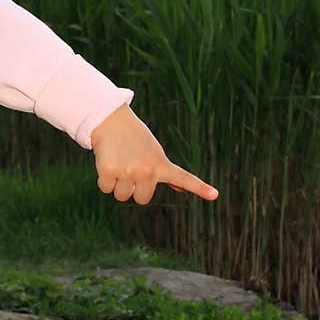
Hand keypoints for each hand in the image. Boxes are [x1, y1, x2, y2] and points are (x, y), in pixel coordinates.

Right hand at [90, 104, 218, 205]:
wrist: (111, 120)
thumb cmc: (135, 139)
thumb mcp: (155, 154)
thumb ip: (169, 174)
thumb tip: (182, 189)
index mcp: (161, 164)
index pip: (184, 178)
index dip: (199, 188)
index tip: (215, 195)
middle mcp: (147, 170)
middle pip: (141, 199)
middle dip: (133, 188)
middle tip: (129, 168)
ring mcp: (129, 171)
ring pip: (121, 195)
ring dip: (117, 184)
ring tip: (118, 162)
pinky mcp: (109, 172)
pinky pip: (106, 188)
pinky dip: (104, 179)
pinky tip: (107, 162)